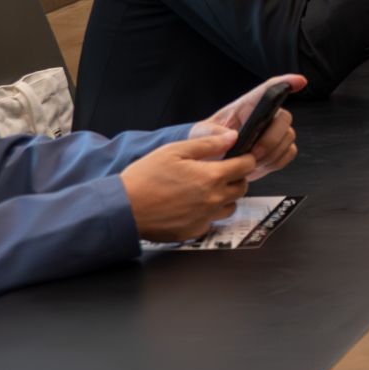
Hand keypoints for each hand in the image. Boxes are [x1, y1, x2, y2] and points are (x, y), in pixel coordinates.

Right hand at [121, 131, 256, 239]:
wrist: (122, 209)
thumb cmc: (144, 178)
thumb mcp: (174, 151)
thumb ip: (208, 144)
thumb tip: (232, 137)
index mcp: (212, 177)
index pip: (246, 166)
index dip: (245, 159)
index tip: (241, 157)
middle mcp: (213, 200)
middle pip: (242, 188)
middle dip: (237, 178)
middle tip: (220, 172)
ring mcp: (205, 218)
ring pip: (230, 207)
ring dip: (225, 197)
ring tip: (206, 189)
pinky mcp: (194, 232)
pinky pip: (211, 222)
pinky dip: (207, 213)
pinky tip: (192, 206)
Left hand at [191, 74, 305, 180]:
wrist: (210, 160)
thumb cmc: (205, 141)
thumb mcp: (201, 134)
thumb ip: (213, 132)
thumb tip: (232, 136)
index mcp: (247, 106)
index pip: (270, 88)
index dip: (287, 82)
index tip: (300, 82)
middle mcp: (265, 116)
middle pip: (284, 118)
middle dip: (271, 139)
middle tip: (253, 154)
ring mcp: (274, 132)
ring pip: (288, 138)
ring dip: (271, 154)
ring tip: (251, 162)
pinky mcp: (278, 149)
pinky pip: (289, 153)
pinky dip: (276, 162)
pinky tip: (260, 165)